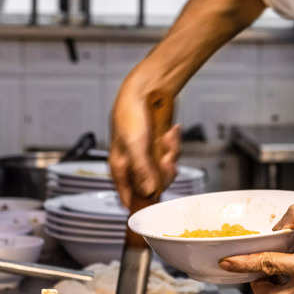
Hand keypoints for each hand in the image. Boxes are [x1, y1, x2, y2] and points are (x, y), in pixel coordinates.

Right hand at [109, 87, 179, 207]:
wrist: (148, 88)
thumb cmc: (132, 113)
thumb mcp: (135, 144)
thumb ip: (142, 170)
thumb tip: (150, 193)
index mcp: (120, 167)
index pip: (129, 196)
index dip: (142, 202)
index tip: (156, 205)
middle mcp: (134, 163)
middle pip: (153, 186)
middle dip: (164, 173)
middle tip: (166, 160)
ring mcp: (149, 155)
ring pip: (166, 170)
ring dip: (171, 154)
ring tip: (167, 138)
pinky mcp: (161, 146)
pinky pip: (173, 154)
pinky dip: (174, 143)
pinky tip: (171, 131)